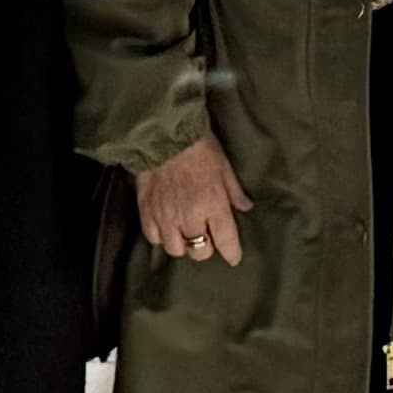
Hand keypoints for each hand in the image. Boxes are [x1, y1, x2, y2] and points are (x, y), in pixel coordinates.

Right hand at [133, 136, 249, 267]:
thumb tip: (245, 208)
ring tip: (185, 233)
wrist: (163, 134)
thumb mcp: (224, 167)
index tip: (233, 257)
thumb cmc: (199, 147)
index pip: (226, 242)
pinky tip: (165, 227)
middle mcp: (190, 217)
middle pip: (199, 252)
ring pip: (175, 249)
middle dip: (206, 248)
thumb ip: (234, 192)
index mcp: (213, 206)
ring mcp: (166, 217)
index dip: (232, 254)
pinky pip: (153, 238)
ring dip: (182, 244)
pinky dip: (161, 236)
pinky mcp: (146, 212)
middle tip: (207, 236)